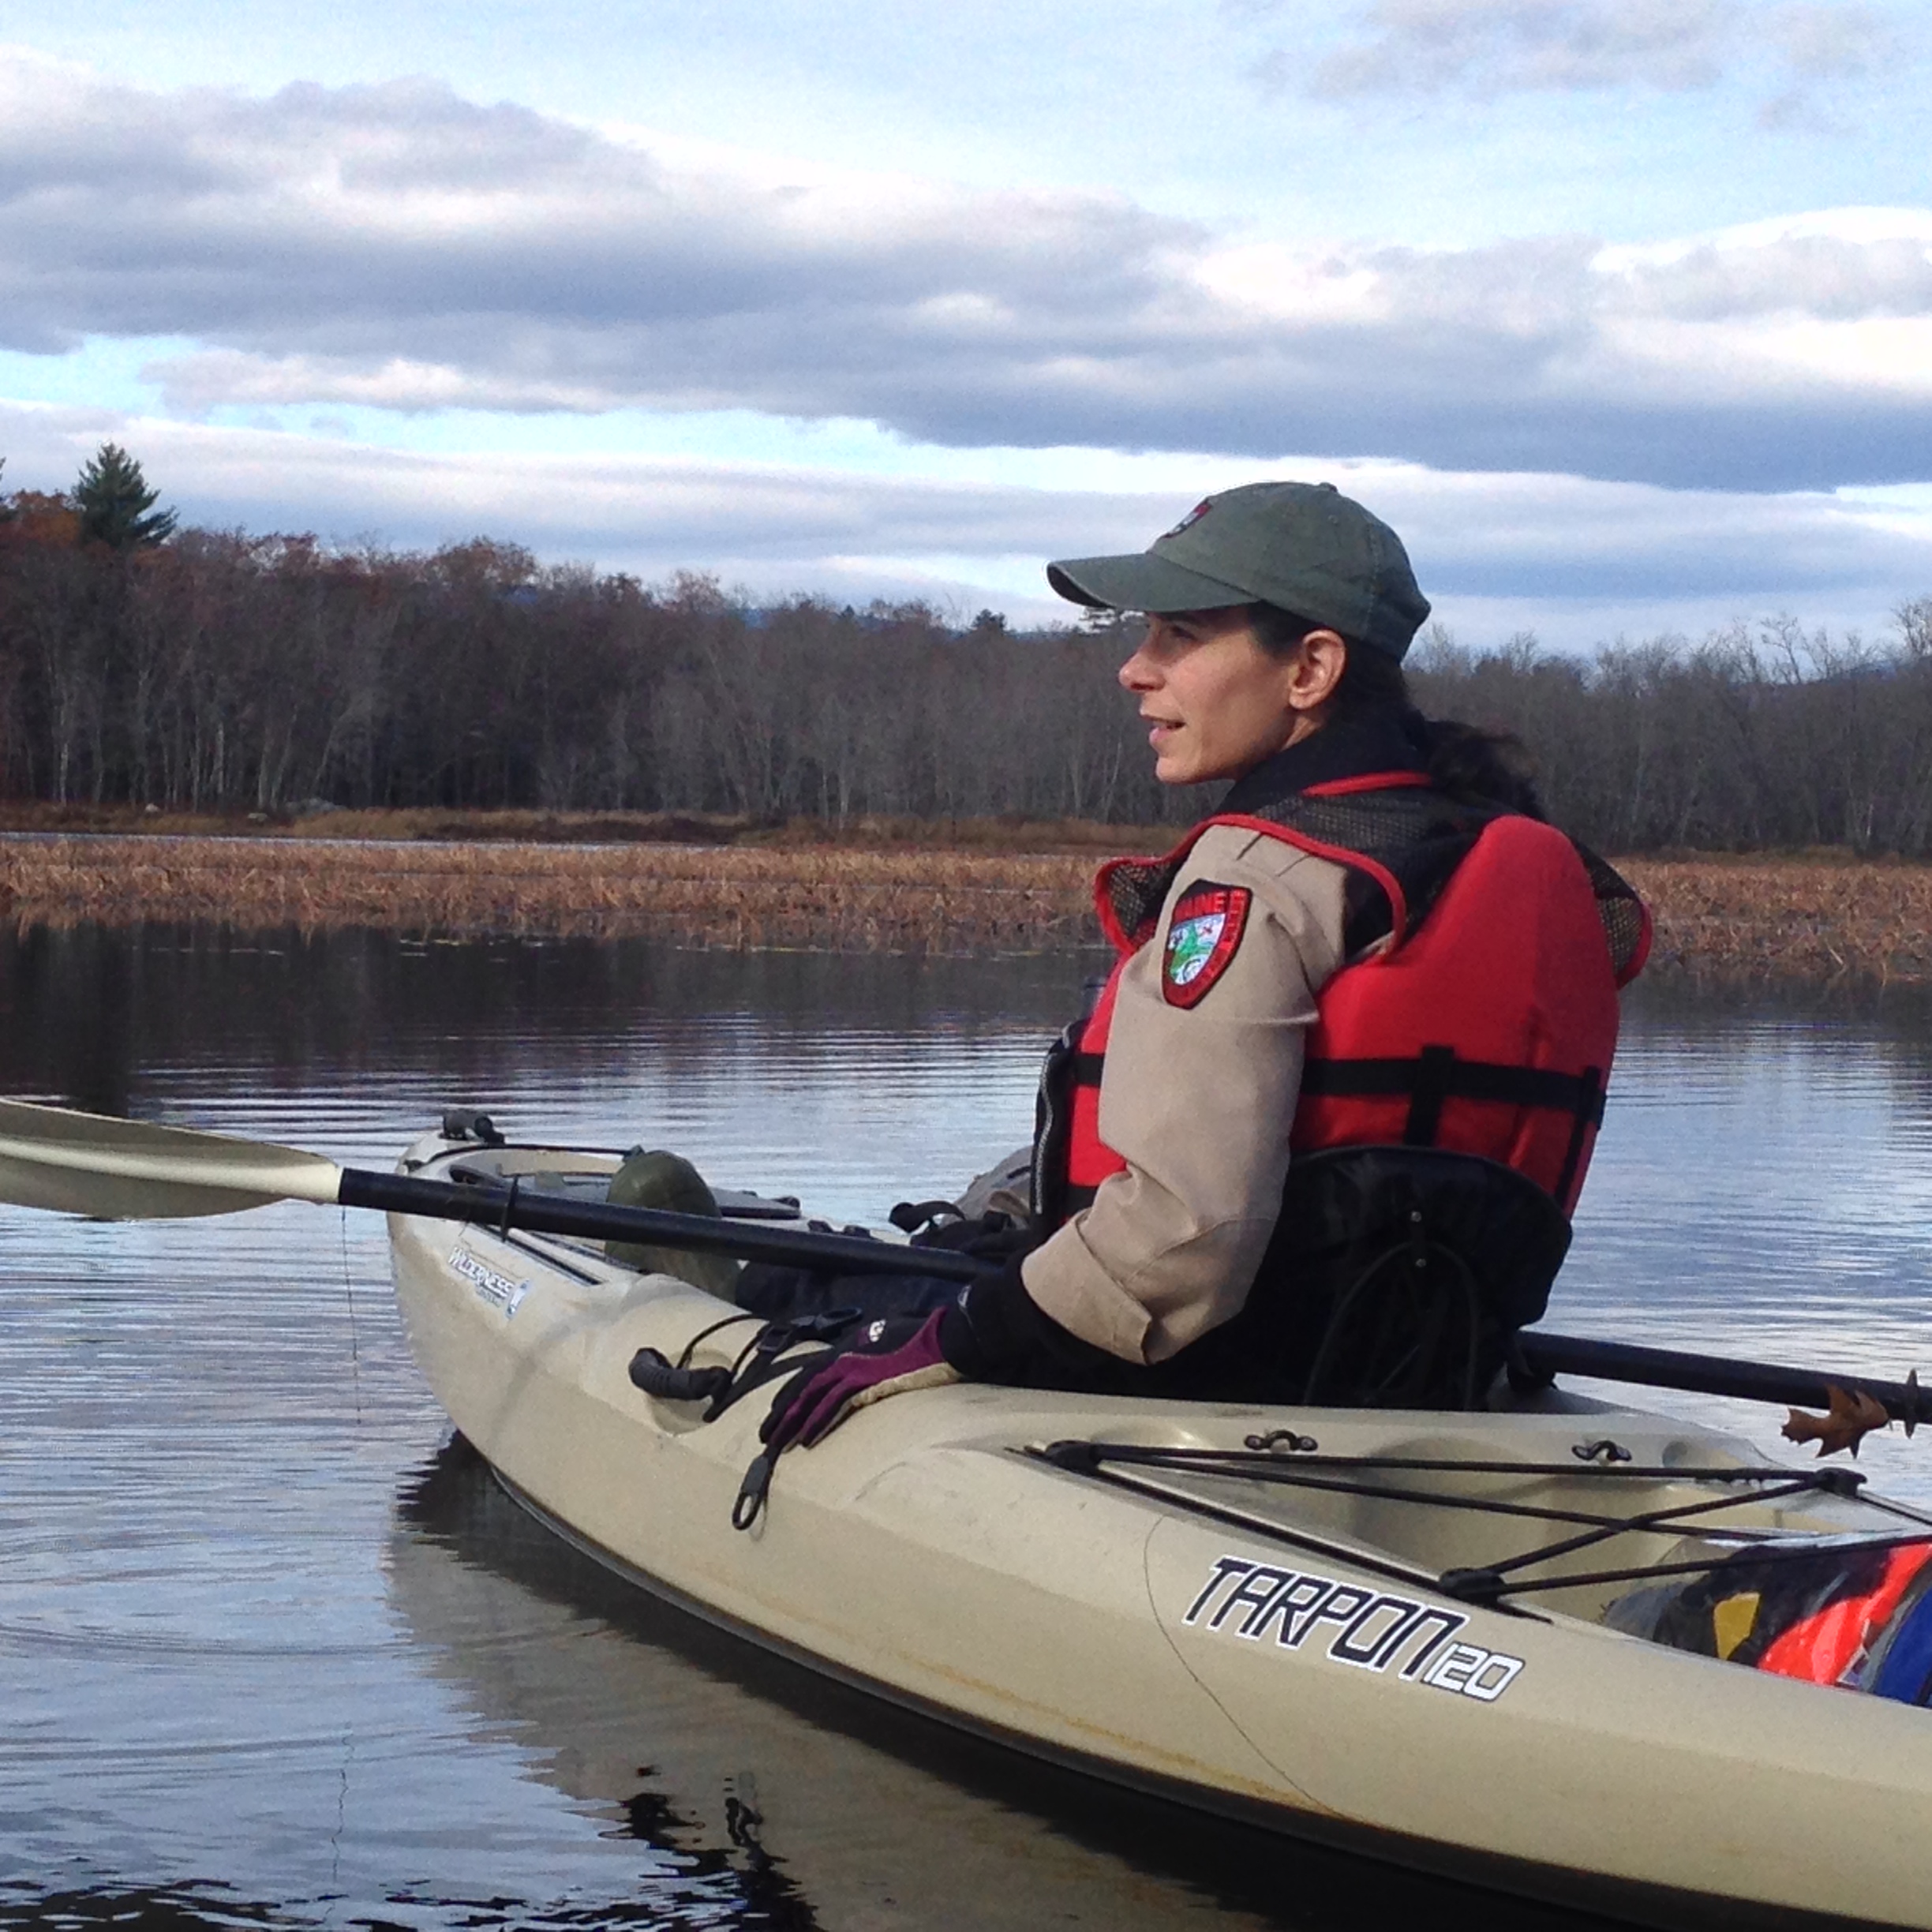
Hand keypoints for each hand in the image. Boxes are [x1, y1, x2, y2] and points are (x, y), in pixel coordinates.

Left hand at [760, 1310, 960, 1453]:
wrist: (946, 1338)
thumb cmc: (925, 1339)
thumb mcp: (889, 1341)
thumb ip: (871, 1353)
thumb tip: (864, 1366)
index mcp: (849, 1347)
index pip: (809, 1373)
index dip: (790, 1394)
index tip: (776, 1413)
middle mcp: (845, 1356)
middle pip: (802, 1386)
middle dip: (781, 1412)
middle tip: (764, 1434)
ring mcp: (854, 1369)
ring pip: (811, 1398)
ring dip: (791, 1422)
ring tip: (775, 1443)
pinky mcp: (865, 1382)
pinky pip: (833, 1406)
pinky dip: (816, 1422)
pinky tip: (804, 1439)